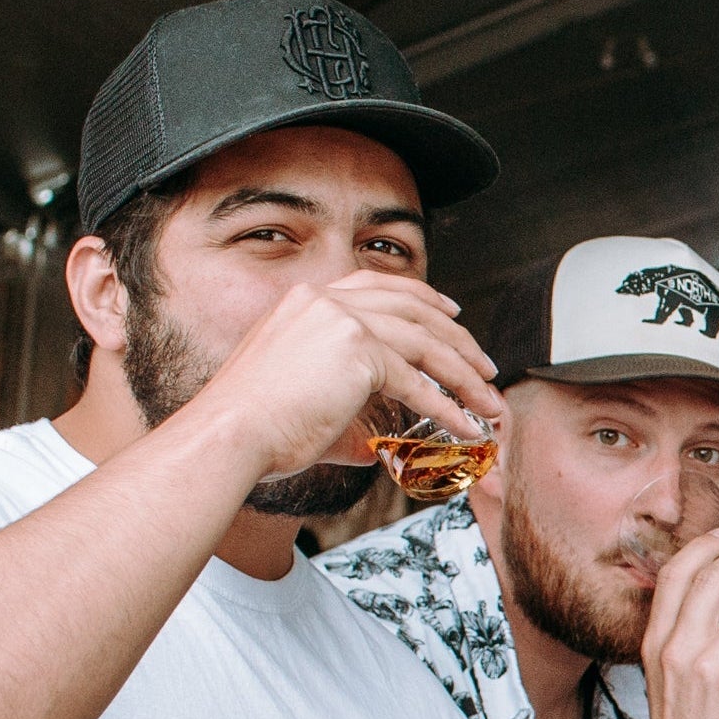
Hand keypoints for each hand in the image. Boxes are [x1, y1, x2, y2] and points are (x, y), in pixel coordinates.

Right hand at [180, 269, 501, 482]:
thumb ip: (348, 392)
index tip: (453, 314)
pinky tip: (467, 426)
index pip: (378, 283)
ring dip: (465, 376)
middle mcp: (325, 300)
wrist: (228, 434)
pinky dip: (448, 406)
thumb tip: (382, 430)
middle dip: (459, 339)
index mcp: (309, 300)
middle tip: (487, 367)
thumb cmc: (257, 425)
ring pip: (425, 344)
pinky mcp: (356, 352)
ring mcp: (341, 321)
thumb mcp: (304, 389)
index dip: (424, 297)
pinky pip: (418, 381)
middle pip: (414, 308)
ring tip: (489, 403)